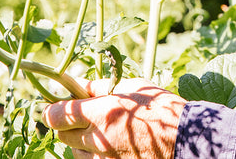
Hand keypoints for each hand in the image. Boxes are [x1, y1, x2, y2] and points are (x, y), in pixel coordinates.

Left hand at [43, 77, 186, 158]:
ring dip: (79, 139)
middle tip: (80, 112)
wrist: (183, 138)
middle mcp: (97, 139)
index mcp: (102, 112)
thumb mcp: (133, 87)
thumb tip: (77, 83)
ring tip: (99, 127)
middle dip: (66, 122)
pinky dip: (93, 152)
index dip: (52, 108)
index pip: (57, 115)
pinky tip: (110, 142)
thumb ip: (100, 86)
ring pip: (74, 150)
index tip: (55, 103)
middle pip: (62, 134)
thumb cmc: (161, 107)